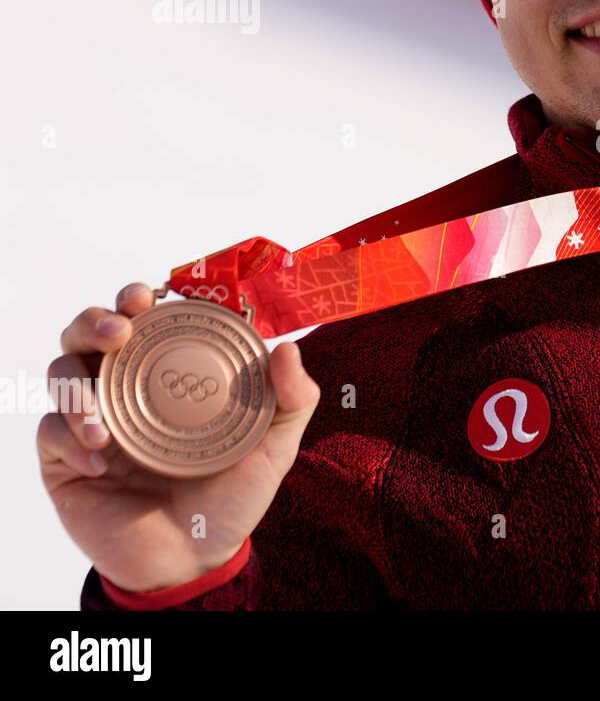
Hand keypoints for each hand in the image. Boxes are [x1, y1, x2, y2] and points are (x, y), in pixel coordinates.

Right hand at [39, 282, 320, 591]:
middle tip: (120, 334)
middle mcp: (126, 388)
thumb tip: (287, 346)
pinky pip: (50, 433)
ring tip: (102, 420)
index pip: (144, 319)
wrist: (194, 560)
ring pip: (61, 373)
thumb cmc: (231, 497)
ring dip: (75, 385)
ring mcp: (93, 421)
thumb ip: (292, 399)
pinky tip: (100, 460)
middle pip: (89, 332)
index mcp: (169, 374)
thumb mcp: (273, 447)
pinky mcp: (64, 460)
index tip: (148, 296)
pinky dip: (69, 438)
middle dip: (96, 321)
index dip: (138, 298)